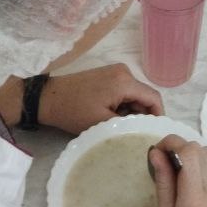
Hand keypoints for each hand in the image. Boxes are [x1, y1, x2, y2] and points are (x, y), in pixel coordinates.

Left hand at [38, 64, 163, 133]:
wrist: (49, 98)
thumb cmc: (75, 111)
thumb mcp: (102, 123)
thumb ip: (127, 126)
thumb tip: (144, 132)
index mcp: (125, 81)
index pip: (153, 98)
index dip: (157, 116)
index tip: (152, 134)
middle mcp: (124, 72)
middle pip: (144, 96)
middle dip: (141, 115)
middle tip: (133, 134)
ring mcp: (116, 71)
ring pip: (134, 95)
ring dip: (130, 111)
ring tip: (119, 127)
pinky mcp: (108, 75)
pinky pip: (124, 91)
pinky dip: (122, 105)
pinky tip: (111, 117)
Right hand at [149, 135, 206, 206]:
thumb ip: (163, 181)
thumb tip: (156, 151)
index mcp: (196, 203)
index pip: (189, 153)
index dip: (173, 143)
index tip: (161, 148)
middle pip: (201, 150)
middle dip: (183, 151)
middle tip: (171, 164)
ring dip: (198, 159)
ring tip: (188, 177)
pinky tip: (204, 187)